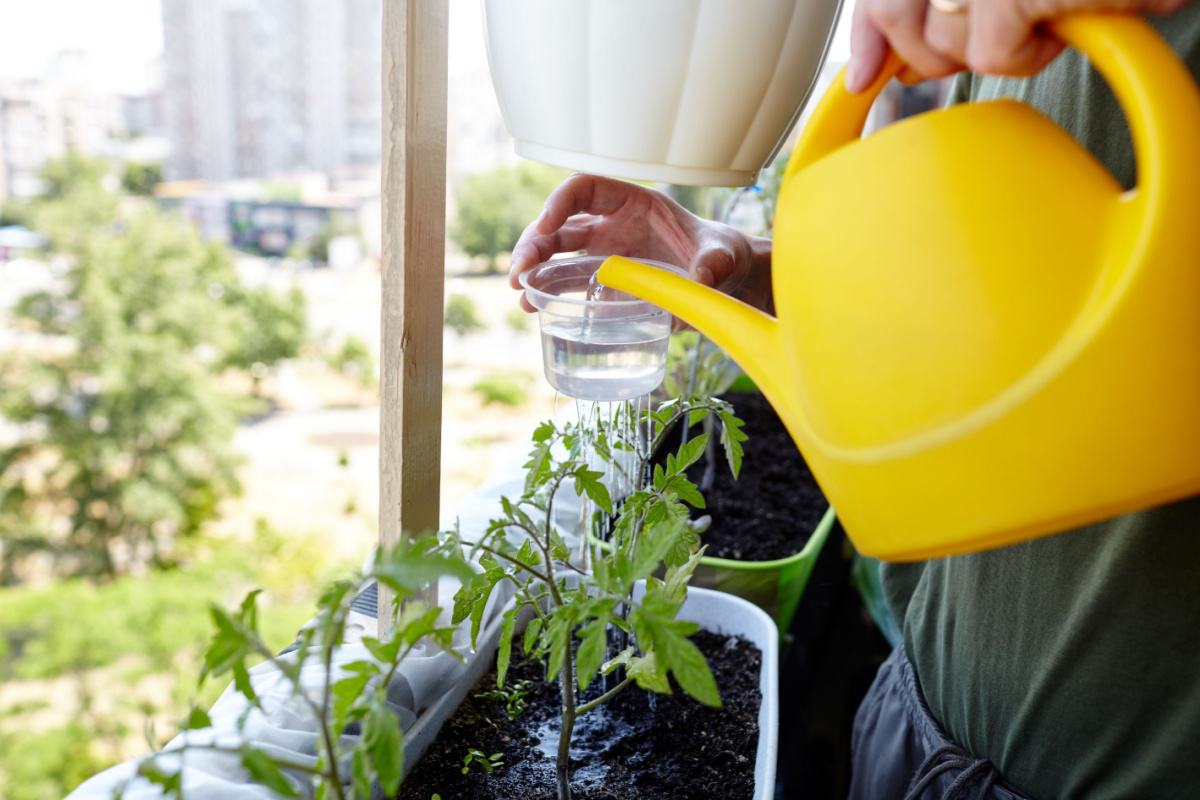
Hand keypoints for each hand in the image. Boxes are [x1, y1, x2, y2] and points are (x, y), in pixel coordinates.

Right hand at [509, 174, 771, 312]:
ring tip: (520, 291)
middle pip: (561, 223)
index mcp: (635, 203)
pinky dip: (549, 292)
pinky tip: (533, 307)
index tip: (545, 227)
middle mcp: (613, 225)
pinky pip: (570, 283)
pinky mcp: (607, 283)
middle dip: (534, 242)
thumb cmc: (724, 255)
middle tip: (520, 271)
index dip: (560, 203)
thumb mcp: (723, 254)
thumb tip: (705, 275)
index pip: (586, 189)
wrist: (728, 281)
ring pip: (557, 253)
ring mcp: (606, 254)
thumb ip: (715, 261)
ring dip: (534, 268)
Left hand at [845, 0, 1191, 93]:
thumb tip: (873, 69)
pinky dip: (1030, 52)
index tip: (866, 72)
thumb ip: (926, 7)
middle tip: (987, 37)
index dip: (869, 37)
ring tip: (1040, 16)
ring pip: (947, 45)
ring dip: (995, 47)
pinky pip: (994, 54)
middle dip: (938, 51)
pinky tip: (1059, 23)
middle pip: (902, 25)